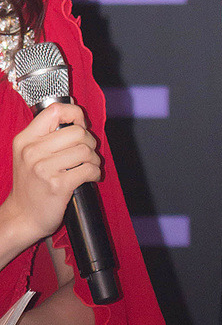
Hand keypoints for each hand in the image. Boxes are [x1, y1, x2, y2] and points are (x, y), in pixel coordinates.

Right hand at [1, 103, 100, 255]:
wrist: (23, 216)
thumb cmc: (31, 185)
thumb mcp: (29, 154)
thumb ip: (48, 134)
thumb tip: (73, 107)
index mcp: (25, 139)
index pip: (55, 111)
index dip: (75, 114)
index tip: (81, 125)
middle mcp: (32, 151)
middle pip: (77, 132)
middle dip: (90, 141)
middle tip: (87, 153)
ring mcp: (43, 169)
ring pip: (85, 150)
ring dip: (94, 159)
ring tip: (88, 166)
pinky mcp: (57, 185)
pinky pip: (89, 170)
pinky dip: (95, 173)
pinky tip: (90, 177)